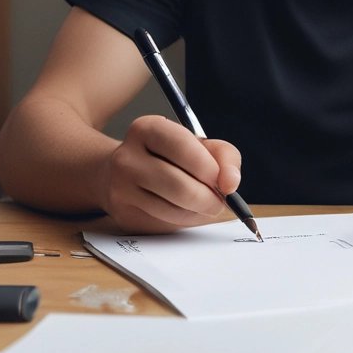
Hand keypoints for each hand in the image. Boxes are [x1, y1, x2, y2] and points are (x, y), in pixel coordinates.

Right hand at [99, 114, 243, 231]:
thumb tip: (231, 183)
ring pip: (173, 209)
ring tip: (205, 204)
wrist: (122, 172)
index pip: (183, 147)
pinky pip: (165, 223)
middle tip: (220, 200)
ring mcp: (121, 188)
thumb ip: (223, 156)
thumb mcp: (197, 144)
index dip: (209, 168)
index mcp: (147, 128)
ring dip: (199, 212)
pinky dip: (185, 220)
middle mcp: (127, 157)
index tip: (223, 180)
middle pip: (179, 185)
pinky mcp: (124, 214)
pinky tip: (187, 210)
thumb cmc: (169, 155)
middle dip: (209, 198)